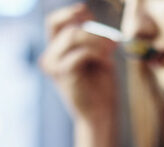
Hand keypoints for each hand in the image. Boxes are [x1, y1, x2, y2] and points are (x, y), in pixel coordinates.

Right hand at [39, 4, 117, 121]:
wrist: (100, 115)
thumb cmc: (101, 87)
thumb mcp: (96, 56)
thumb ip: (89, 38)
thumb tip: (86, 14)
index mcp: (56, 52)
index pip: (54, 23)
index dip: (70, 14)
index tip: (89, 13)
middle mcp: (50, 58)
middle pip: (68, 29)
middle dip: (93, 32)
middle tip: (113, 42)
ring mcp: (53, 65)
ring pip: (72, 36)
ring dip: (97, 41)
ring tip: (112, 52)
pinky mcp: (62, 74)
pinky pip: (81, 52)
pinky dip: (98, 54)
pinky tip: (107, 64)